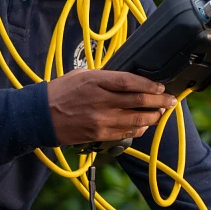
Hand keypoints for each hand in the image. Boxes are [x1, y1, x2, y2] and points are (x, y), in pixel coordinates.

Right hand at [47, 69, 178, 144]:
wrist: (39, 116)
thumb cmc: (59, 92)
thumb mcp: (81, 75)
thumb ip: (104, 76)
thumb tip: (126, 79)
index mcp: (95, 81)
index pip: (130, 82)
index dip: (149, 85)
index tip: (160, 87)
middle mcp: (100, 101)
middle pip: (138, 101)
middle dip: (159, 101)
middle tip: (170, 100)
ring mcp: (100, 120)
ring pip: (136, 120)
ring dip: (153, 117)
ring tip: (160, 113)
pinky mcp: (98, 134)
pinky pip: (125, 133)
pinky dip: (138, 129)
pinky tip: (144, 125)